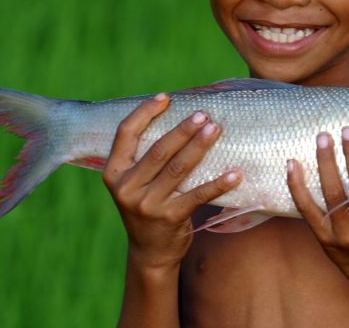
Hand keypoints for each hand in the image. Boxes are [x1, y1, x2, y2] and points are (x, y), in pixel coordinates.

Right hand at [102, 93, 241, 270]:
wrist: (149, 252)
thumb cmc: (147, 205)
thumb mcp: (134, 182)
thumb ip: (144, 157)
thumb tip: (177, 117)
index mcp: (114, 173)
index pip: (125, 133)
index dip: (144, 112)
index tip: (165, 97)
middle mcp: (126, 188)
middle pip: (158, 149)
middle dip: (183, 129)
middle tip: (203, 114)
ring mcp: (147, 205)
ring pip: (178, 168)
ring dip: (199, 146)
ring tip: (215, 129)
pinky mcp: (169, 218)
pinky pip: (197, 196)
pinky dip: (217, 184)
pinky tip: (234, 174)